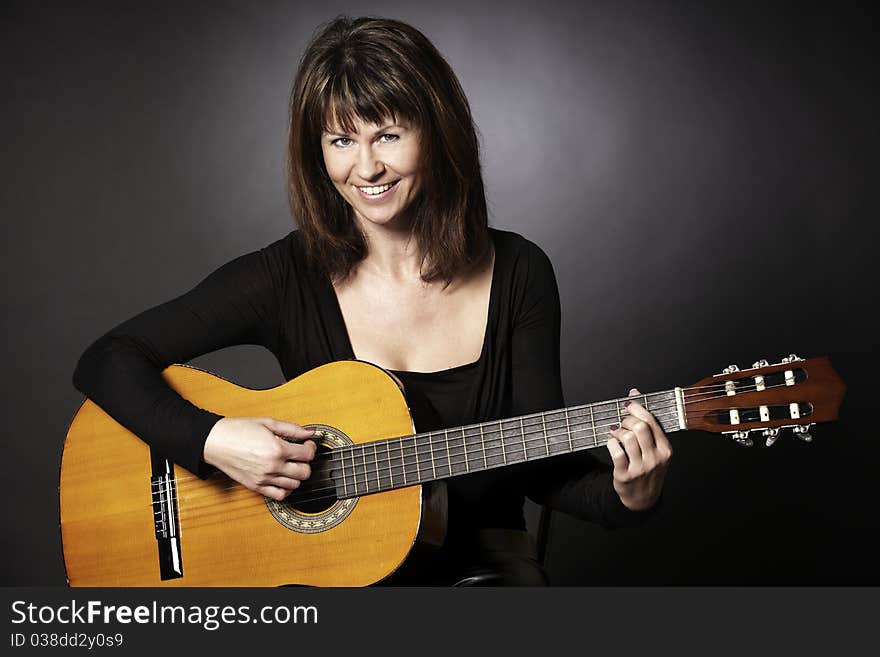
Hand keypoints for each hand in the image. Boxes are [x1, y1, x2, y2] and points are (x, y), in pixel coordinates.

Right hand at [203, 417, 316, 500]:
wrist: (215, 441)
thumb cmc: (238, 430)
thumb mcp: (268, 423)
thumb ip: (292, 428)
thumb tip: (310, 432)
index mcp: (277, 449)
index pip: (307, 455)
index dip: (311, 447)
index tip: (307, 444)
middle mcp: (272, 467)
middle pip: (305, 473)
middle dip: (306, 463)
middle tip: (300, 455)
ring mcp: (264, 479)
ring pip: (294, 485)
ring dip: (296, 475)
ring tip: (290, 465)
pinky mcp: (256, 487)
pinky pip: (279, 496)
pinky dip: (286, 489)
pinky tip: (283, 478)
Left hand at [606, 388, 672, 510]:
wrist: (642, 498)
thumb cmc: (648, 468)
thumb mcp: (655, 448)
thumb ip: (647, 423)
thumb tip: (635, 392)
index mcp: (666, 450)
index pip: (652, 422)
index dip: (637, 409)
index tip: (628, 404)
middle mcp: (655, 459)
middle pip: (639, 427)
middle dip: (627, 419)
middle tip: (621, 421)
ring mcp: (640, 468)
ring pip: (626, 438)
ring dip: (617, 431)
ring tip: (616, 432)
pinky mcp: (625, 475)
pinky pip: (615, 452)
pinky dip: (610, 443)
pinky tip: (611, 442)